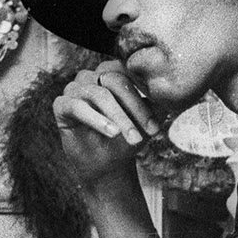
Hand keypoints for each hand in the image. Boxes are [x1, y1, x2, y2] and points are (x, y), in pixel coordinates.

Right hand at [53, 60, 161, 186]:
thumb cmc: (127, 138)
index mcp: (111, 72)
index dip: (146, 93)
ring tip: (132, 137)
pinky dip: (97, 120)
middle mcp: (91, 76)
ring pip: (99, 95)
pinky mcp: (60, 105)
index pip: (130, 72)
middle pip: (115, 81)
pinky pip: (77, 107)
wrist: (107, 165)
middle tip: (150, 132)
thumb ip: (159, 104)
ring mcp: (74, 88)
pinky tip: (111, 133)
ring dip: (119, 117)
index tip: (161, 117)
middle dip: (135, 108)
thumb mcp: (147, 121)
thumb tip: (177, 94)